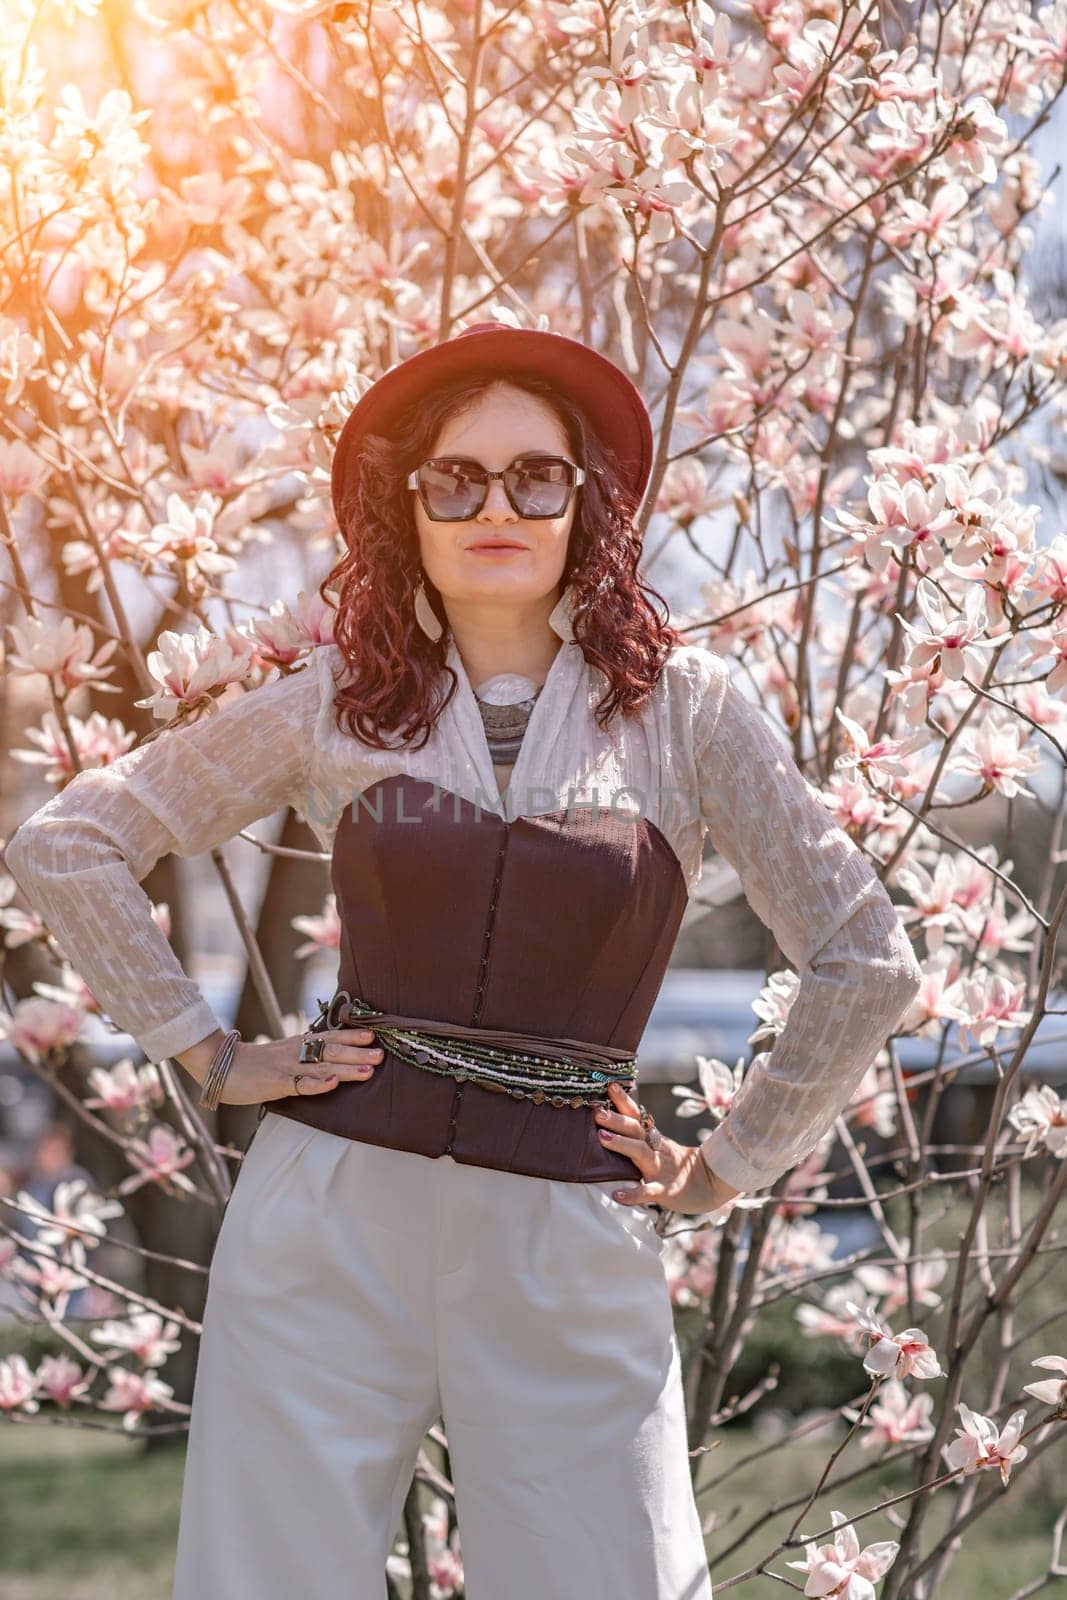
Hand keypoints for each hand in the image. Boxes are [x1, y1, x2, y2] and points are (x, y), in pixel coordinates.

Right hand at [213, 1028, 384, 1105]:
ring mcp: (287, 1067)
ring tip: (368, 1070)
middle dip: (357, 1052)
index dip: (352, 1036)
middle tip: (381, 1055)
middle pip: (331, 1050)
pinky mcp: (276, 1083)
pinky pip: (300, 1085)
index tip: (374, 1035)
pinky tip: (332, 1084)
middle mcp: (297, 1052)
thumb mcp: (283, 1053)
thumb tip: (331, 1057)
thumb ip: (305, 1053)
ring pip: (321, 1067)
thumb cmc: (255, 1063)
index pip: (330, 1036)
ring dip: (346, 1068)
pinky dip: (317, 1084)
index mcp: (299, 1044)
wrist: (221, 1066)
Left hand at [595, 1082, 742, 1216]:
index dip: (624, 1101)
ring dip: (621, 1144)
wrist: (709, 1185)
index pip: (637, 1115)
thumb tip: (611, 1120)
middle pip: (635, 1130)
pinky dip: (633, 1194)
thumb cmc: (676, 1166)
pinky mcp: (665, 1191)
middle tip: (597, 1111)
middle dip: (616, 1119)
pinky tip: (617, 1195)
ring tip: (601, 1137)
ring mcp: (660, 1169)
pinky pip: (648, 1192)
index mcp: (653, 1138)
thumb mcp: (659, 1146)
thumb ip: (639, 1136)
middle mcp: (655, 1149)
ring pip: (640, 1153)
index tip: (610, 1085)